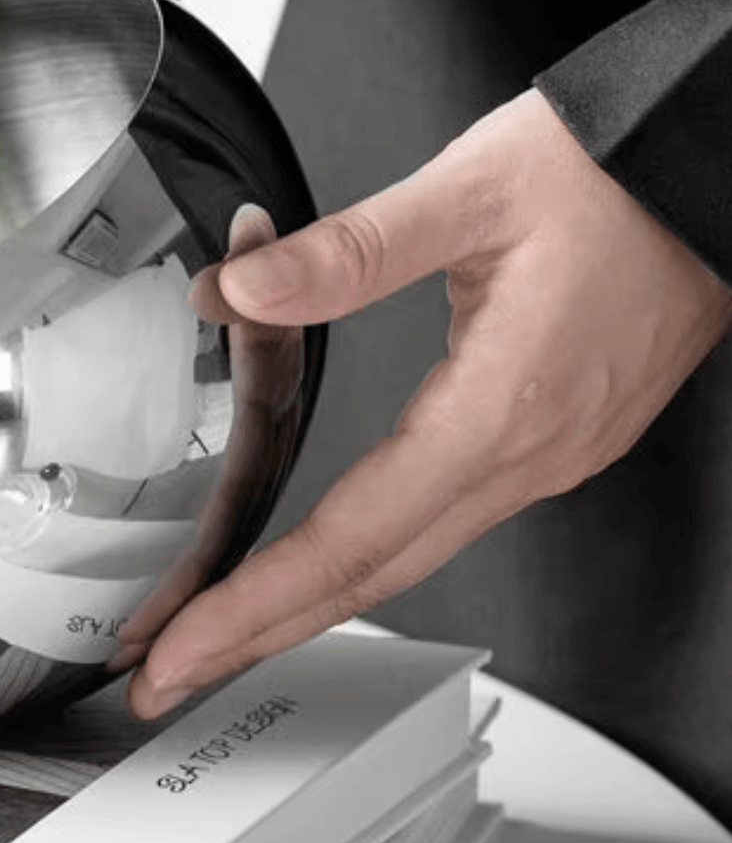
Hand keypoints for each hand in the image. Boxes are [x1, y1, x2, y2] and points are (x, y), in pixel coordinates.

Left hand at [125, 88, 731, 718]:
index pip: (347, 543)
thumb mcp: (469, 189)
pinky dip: (362, 559)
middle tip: (167, 674)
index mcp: (498, 412)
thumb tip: (238, 290)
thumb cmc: (614, 177)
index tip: (179, 649)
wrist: (715, 168)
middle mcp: (527, 456)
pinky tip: (318, 560)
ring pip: (406, 559)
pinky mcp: (552, 440)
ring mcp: (546, 457)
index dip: (251, 606)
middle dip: (257, 635)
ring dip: (305, 603)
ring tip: (218, 627)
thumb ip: (343, 252)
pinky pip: (440, 524)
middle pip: (370, 578)